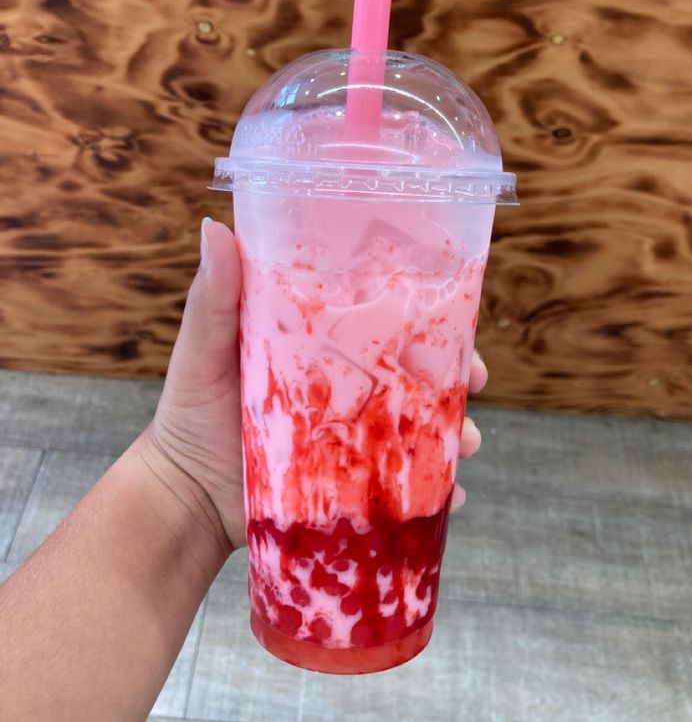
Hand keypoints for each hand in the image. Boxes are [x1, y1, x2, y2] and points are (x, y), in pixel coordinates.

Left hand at [143, 218, 488, 551]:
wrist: (185, 495)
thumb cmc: (190, 413)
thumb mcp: (203, 350)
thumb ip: (213, 298)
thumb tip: (213, 225)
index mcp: (320, 345)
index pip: (383, 320)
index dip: (427, 314)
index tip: (460, 312)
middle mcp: (346, 386)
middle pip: (416, 372)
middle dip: (457, 373)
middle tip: (478, 378)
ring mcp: (353, 436)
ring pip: (419, 426)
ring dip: (456, 431)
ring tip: (471, 442)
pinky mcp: (352, 482)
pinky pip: (404, 483)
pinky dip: (435, 489)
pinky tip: (453, 495)